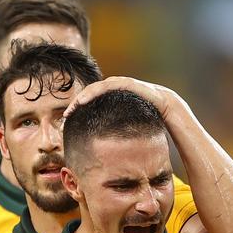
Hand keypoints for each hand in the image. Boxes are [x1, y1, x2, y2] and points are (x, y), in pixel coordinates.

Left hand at [64, 76, 178, 119]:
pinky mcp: (126, 83)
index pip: (91, 101)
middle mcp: (114, 88)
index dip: (78, 109)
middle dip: (76, 104)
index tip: (68, 121)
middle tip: (66, 116)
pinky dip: (94, 92)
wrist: (166, 106)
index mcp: (112, 97)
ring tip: (72, 108)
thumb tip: (107, 149)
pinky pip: (106, 86)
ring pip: (95, 89)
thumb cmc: (148, 116)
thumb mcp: (128, 124)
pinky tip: (84, 100)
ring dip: (82, 97)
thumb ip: (117, 130)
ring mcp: (119, 84)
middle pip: (89, 94)